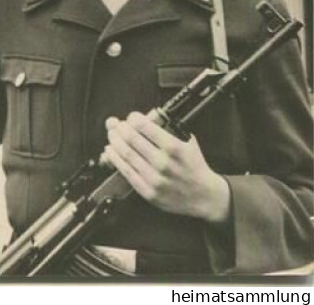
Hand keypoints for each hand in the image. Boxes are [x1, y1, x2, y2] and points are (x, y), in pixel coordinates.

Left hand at [104, 111, 230, 222]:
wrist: (204, 196)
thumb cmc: (194, 165)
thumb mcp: (186, 140)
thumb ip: (167, 128)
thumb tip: (145, 117)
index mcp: (174, 147)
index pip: (145, 127)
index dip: (133, 118)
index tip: (131, 117)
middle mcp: (163, 163)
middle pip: (132, 140)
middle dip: (120, 128)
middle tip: (115, 124)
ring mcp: (155, 179)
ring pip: (127, 155)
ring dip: (115, 142)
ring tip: (111, 135)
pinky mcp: (148, 193)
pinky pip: (127, 173)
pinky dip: (115, 160)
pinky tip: (110, 152)